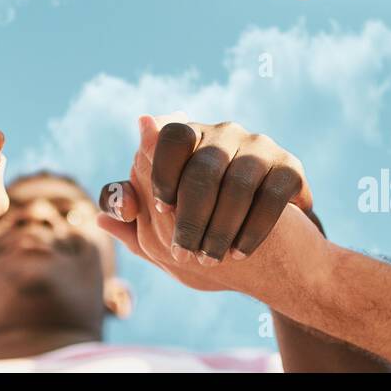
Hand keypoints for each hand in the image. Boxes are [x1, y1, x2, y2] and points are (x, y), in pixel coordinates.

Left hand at [97, 115, 314, 291]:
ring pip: (238, 182)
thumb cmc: (206, 230)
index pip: (169, 138)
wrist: (274, 247)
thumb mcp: (166, 229)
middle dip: (191, 214)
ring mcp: (260, 147)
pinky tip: (240, 252)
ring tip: (212, 257)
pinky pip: (271, 195)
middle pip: (203, 166)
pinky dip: (253, 228)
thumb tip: (100, 214)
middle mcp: (225, 133)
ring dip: (222, 226)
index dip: (161, 172)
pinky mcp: (290, 168)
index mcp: (189, 136)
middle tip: (184, 252)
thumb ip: (136, 219)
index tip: (159, 209)